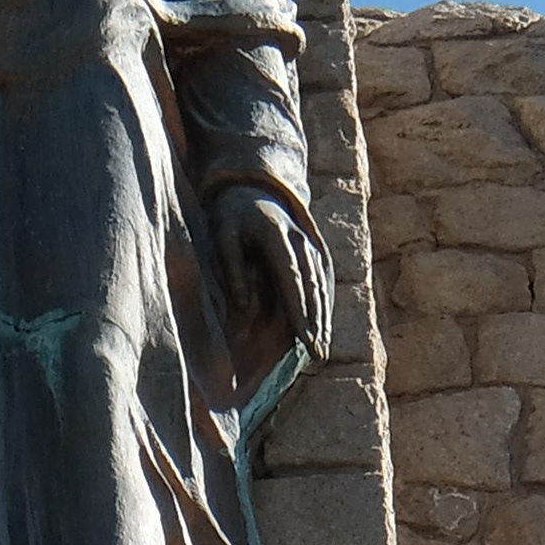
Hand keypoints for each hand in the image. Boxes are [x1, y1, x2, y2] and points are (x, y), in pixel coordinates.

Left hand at [211, 182, 333, 360]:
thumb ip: (231, 269)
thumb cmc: (230, 217)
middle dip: (316, 322)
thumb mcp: (221, 236)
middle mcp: (299, 239)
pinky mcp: (310, 251)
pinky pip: (319, 282)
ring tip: (322, 351)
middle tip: (318, 355)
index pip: (291, 278)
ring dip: (323, 318)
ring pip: (319, 285)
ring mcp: (308, 244)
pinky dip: (322, 306)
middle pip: (311, 286)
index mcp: (276, 234)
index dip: (300, 310)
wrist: (249, 189)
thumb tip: (242, 305)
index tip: (305, 338)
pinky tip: (322, 329)